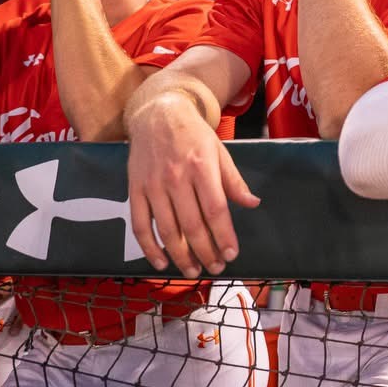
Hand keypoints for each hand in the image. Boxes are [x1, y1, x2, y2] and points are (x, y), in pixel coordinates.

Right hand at [127, 95, 258, 277]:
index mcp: (202, 167)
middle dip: (206, 252)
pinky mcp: (135, 190)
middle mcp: (177, 178)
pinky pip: (140, 225)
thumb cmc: (194, 135)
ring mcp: (153, 185)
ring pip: (167, 230)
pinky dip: (149, 247)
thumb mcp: (220, 151)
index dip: (224, 236)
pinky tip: (161, 262)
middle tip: (215, 269)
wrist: (158, 114)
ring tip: (193, 271)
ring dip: (181, 256)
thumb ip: (234, 181)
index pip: (216, 210)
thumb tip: (252, 203)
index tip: (232, 254)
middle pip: (192, 225)